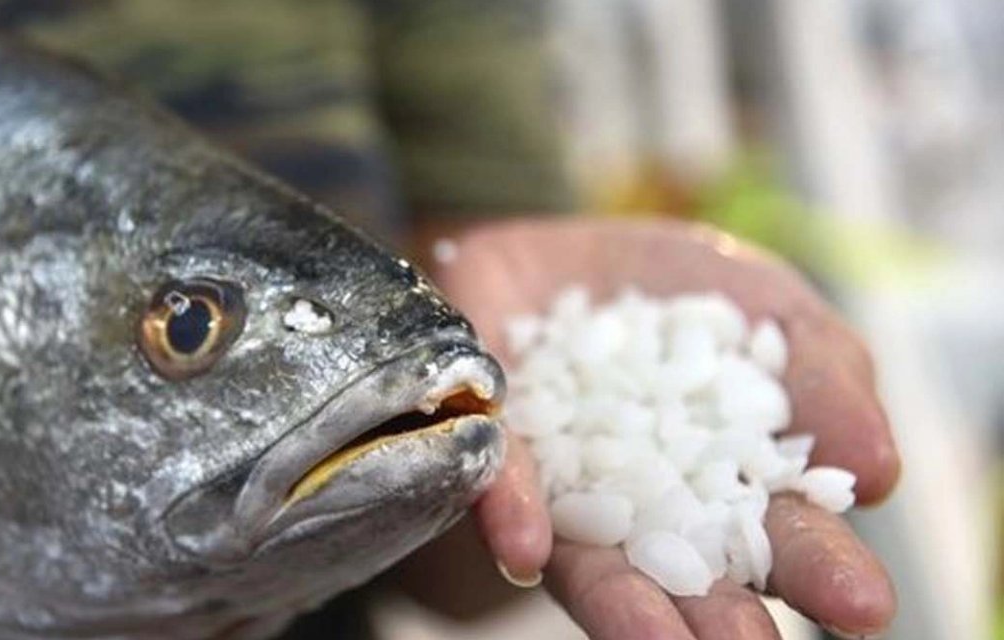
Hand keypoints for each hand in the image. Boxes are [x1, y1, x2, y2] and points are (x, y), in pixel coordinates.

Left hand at [422, 217, 899, 638]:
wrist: (555, 246)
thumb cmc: (676, 292)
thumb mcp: (768, 308)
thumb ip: (826, 374)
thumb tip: (879, 470)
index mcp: (732, 487)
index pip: (784, 536)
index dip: (821, 568)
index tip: (864, 606)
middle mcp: (650, 512)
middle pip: (692, 576)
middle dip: (720, 619)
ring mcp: (567, 495)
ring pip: (594, 563)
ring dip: (623, 605)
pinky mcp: (495, 457)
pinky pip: (499, 488)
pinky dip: (514, 512)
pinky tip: (527, 549)